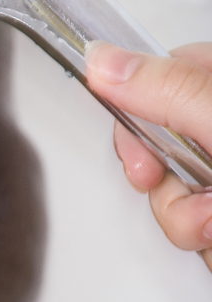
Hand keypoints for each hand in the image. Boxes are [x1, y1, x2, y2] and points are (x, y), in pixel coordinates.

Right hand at [86, 41, 211, 271]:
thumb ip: (171, 92)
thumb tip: (103, 62)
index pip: (165, 68)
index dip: (139, 103)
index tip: (140, 137)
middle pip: (157, 135)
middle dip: (161, 175)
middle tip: (179, 182)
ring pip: (168, 188)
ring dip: (181, 217)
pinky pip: (187, 223)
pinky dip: (199, 239)